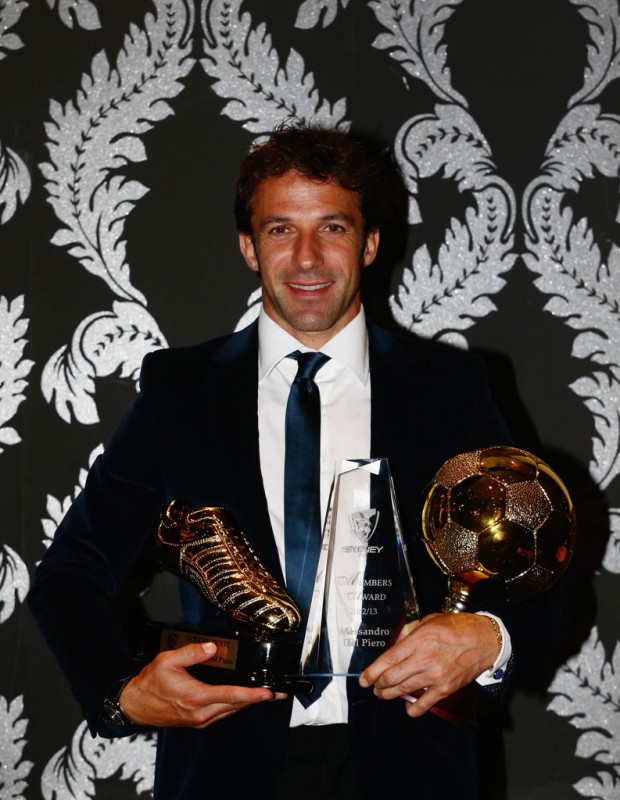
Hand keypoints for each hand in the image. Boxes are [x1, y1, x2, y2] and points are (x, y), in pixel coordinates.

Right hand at [120, 642, 284, 728]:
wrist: (135, 705)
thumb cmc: (149, 684)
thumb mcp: (168, 661)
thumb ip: (191, 652)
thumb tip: (212, 647)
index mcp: (196, 697)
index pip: (231, 695)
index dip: (252, 694)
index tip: (268, 693)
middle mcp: (200, 712)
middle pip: (236, 705)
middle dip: (258, 699)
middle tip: (278, 693)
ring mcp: (200, 719)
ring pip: (231, 711)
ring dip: (248, 703)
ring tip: (265, 695)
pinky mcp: (197, 721)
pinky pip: (222, 713)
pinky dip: (234, 705)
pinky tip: (241, 698)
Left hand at [358, 612, 496, 716]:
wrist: (484, 640)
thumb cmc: (457, 627)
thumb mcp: (429, 621)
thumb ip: (410, 633)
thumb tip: (395, 645)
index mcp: (419, 639)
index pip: (389, 659)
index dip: (373, 671)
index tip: (364, 679)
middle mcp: (425, 658)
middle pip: (393, 677)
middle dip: (379, 684)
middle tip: (374, 686)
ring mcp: (436, 675)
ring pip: (405, 690)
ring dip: (390, 694)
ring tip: (384, 695)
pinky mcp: (446, 688)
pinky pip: (425, 703)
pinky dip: (413, 709)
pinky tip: (407, 707)